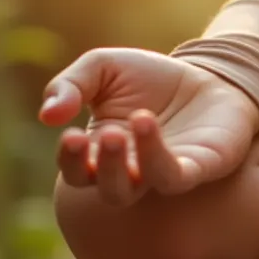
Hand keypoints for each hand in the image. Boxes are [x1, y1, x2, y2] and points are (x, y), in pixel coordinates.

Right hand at [39, 48, 258, 205]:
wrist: (211, 74)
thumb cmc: (153, 78)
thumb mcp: (103, 67)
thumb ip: (70, 85)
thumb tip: (47, 116)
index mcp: (103, 152)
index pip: (77, 172)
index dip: (70, 159)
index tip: (71, 134)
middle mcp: (133, 170)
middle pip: (108, 191)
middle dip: (100, 168)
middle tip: (106, 134)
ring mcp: (166, 172)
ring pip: (135, 191)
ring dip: (123, 166)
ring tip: (128, 126)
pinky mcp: (199, 167)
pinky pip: (174, 177)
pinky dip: (158, 157)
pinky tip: (146, 123)